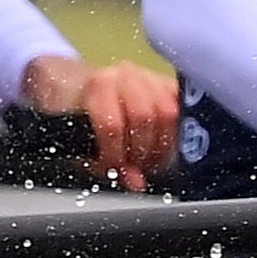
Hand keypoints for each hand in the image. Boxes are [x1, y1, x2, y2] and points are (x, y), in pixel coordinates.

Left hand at [20, 53, 179, 190]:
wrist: (75, 86)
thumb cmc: (74, 113)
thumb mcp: (77, 140)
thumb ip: (104, 164)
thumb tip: (135, 181)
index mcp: (98, 86)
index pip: (113, 125)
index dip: (117, 154)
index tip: (116, 168)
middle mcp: (125, 76)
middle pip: (146, 117)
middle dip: (143, 149)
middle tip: (137, 166)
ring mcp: (148, 76)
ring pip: (169, 112)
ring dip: (163, 143)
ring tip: (151, 158)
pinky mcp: (165, 81)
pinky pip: (181, 106)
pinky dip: (177, 129)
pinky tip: (165, 143)